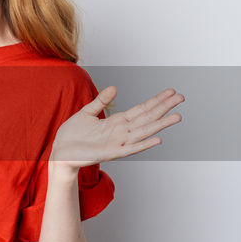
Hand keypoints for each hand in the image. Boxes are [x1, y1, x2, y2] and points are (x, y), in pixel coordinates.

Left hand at [50, 86, 183, 168]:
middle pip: (147, 118)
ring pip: (144, 132)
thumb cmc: (72, 135)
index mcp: (116, 122)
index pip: (141, 109)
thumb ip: (100, 101)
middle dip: (164, 108)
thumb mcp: (86, 113)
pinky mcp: (110, 154)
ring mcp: (117, 143)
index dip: (156, 100)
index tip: (171, 92)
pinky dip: (144, 144)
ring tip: (177, 116)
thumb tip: (115, 88)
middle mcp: (121, 132)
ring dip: (160, 125)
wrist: (59, 152)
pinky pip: (130, 149)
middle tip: (181, 97)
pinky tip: (157, 139)